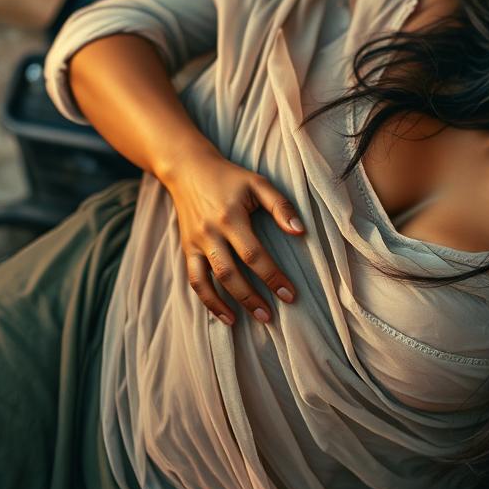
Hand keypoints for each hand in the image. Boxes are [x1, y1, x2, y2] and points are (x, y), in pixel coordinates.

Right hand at [161, 148, 303, 324]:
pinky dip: (208, 301)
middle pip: (230, 273)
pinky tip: (226, 316)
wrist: (188, 170)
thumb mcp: (258, 183)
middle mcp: (210, 233)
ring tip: (253, 319)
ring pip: (209, 281)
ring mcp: (195, 243)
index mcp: (230, 217)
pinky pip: (194, 280)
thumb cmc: (229, 177)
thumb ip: (281, 206)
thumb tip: (301, 232)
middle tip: (273, 316)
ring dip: (230, 304)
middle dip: (252, 297)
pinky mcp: (187, 249)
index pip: (253, 254)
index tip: (290, 294)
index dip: (272, 276)